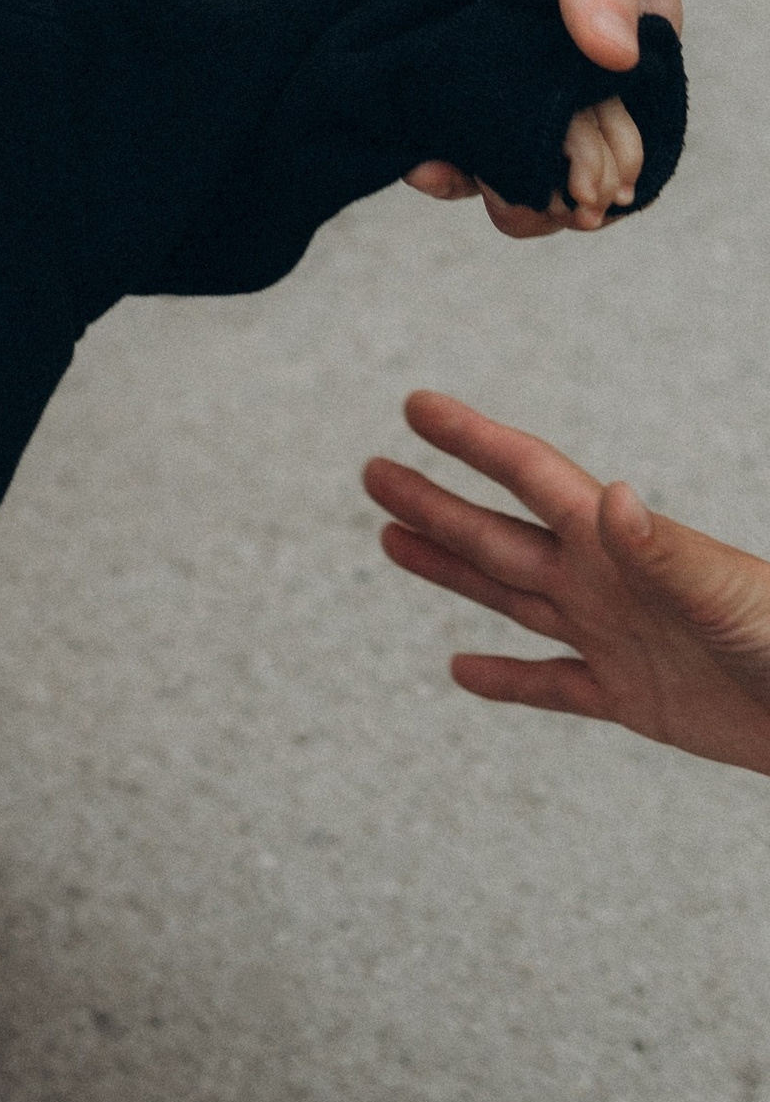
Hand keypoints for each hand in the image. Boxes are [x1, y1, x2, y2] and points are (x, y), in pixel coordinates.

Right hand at [365, 389, 769, 778]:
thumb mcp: (727, 594)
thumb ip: (666, 550)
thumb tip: (612, 494)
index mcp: (622, 543)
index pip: (531, 476)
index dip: (473, 440)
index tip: (417, 406)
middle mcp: (606, 580)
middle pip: (501, 533)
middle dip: (436, 502)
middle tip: (373, 470)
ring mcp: (615, 636)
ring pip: (512, 596)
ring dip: (452, 569)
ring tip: (390, 541)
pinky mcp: (632, 696)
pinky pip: (553, 684)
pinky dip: (506, 680)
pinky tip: (461, 670)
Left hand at [381, 0, 678, 227]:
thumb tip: (612, 57)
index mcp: (628, 18)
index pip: (628, 125)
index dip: (607, 172)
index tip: (579, 196)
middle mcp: (560, 33)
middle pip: (556, 144)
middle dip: (536, 189)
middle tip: (508, 201)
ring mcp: (491, 21)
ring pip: (487, 125)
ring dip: (473, 166)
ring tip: (447, 174)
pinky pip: (427, 82)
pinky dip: (421, 124)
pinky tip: (408, 148)